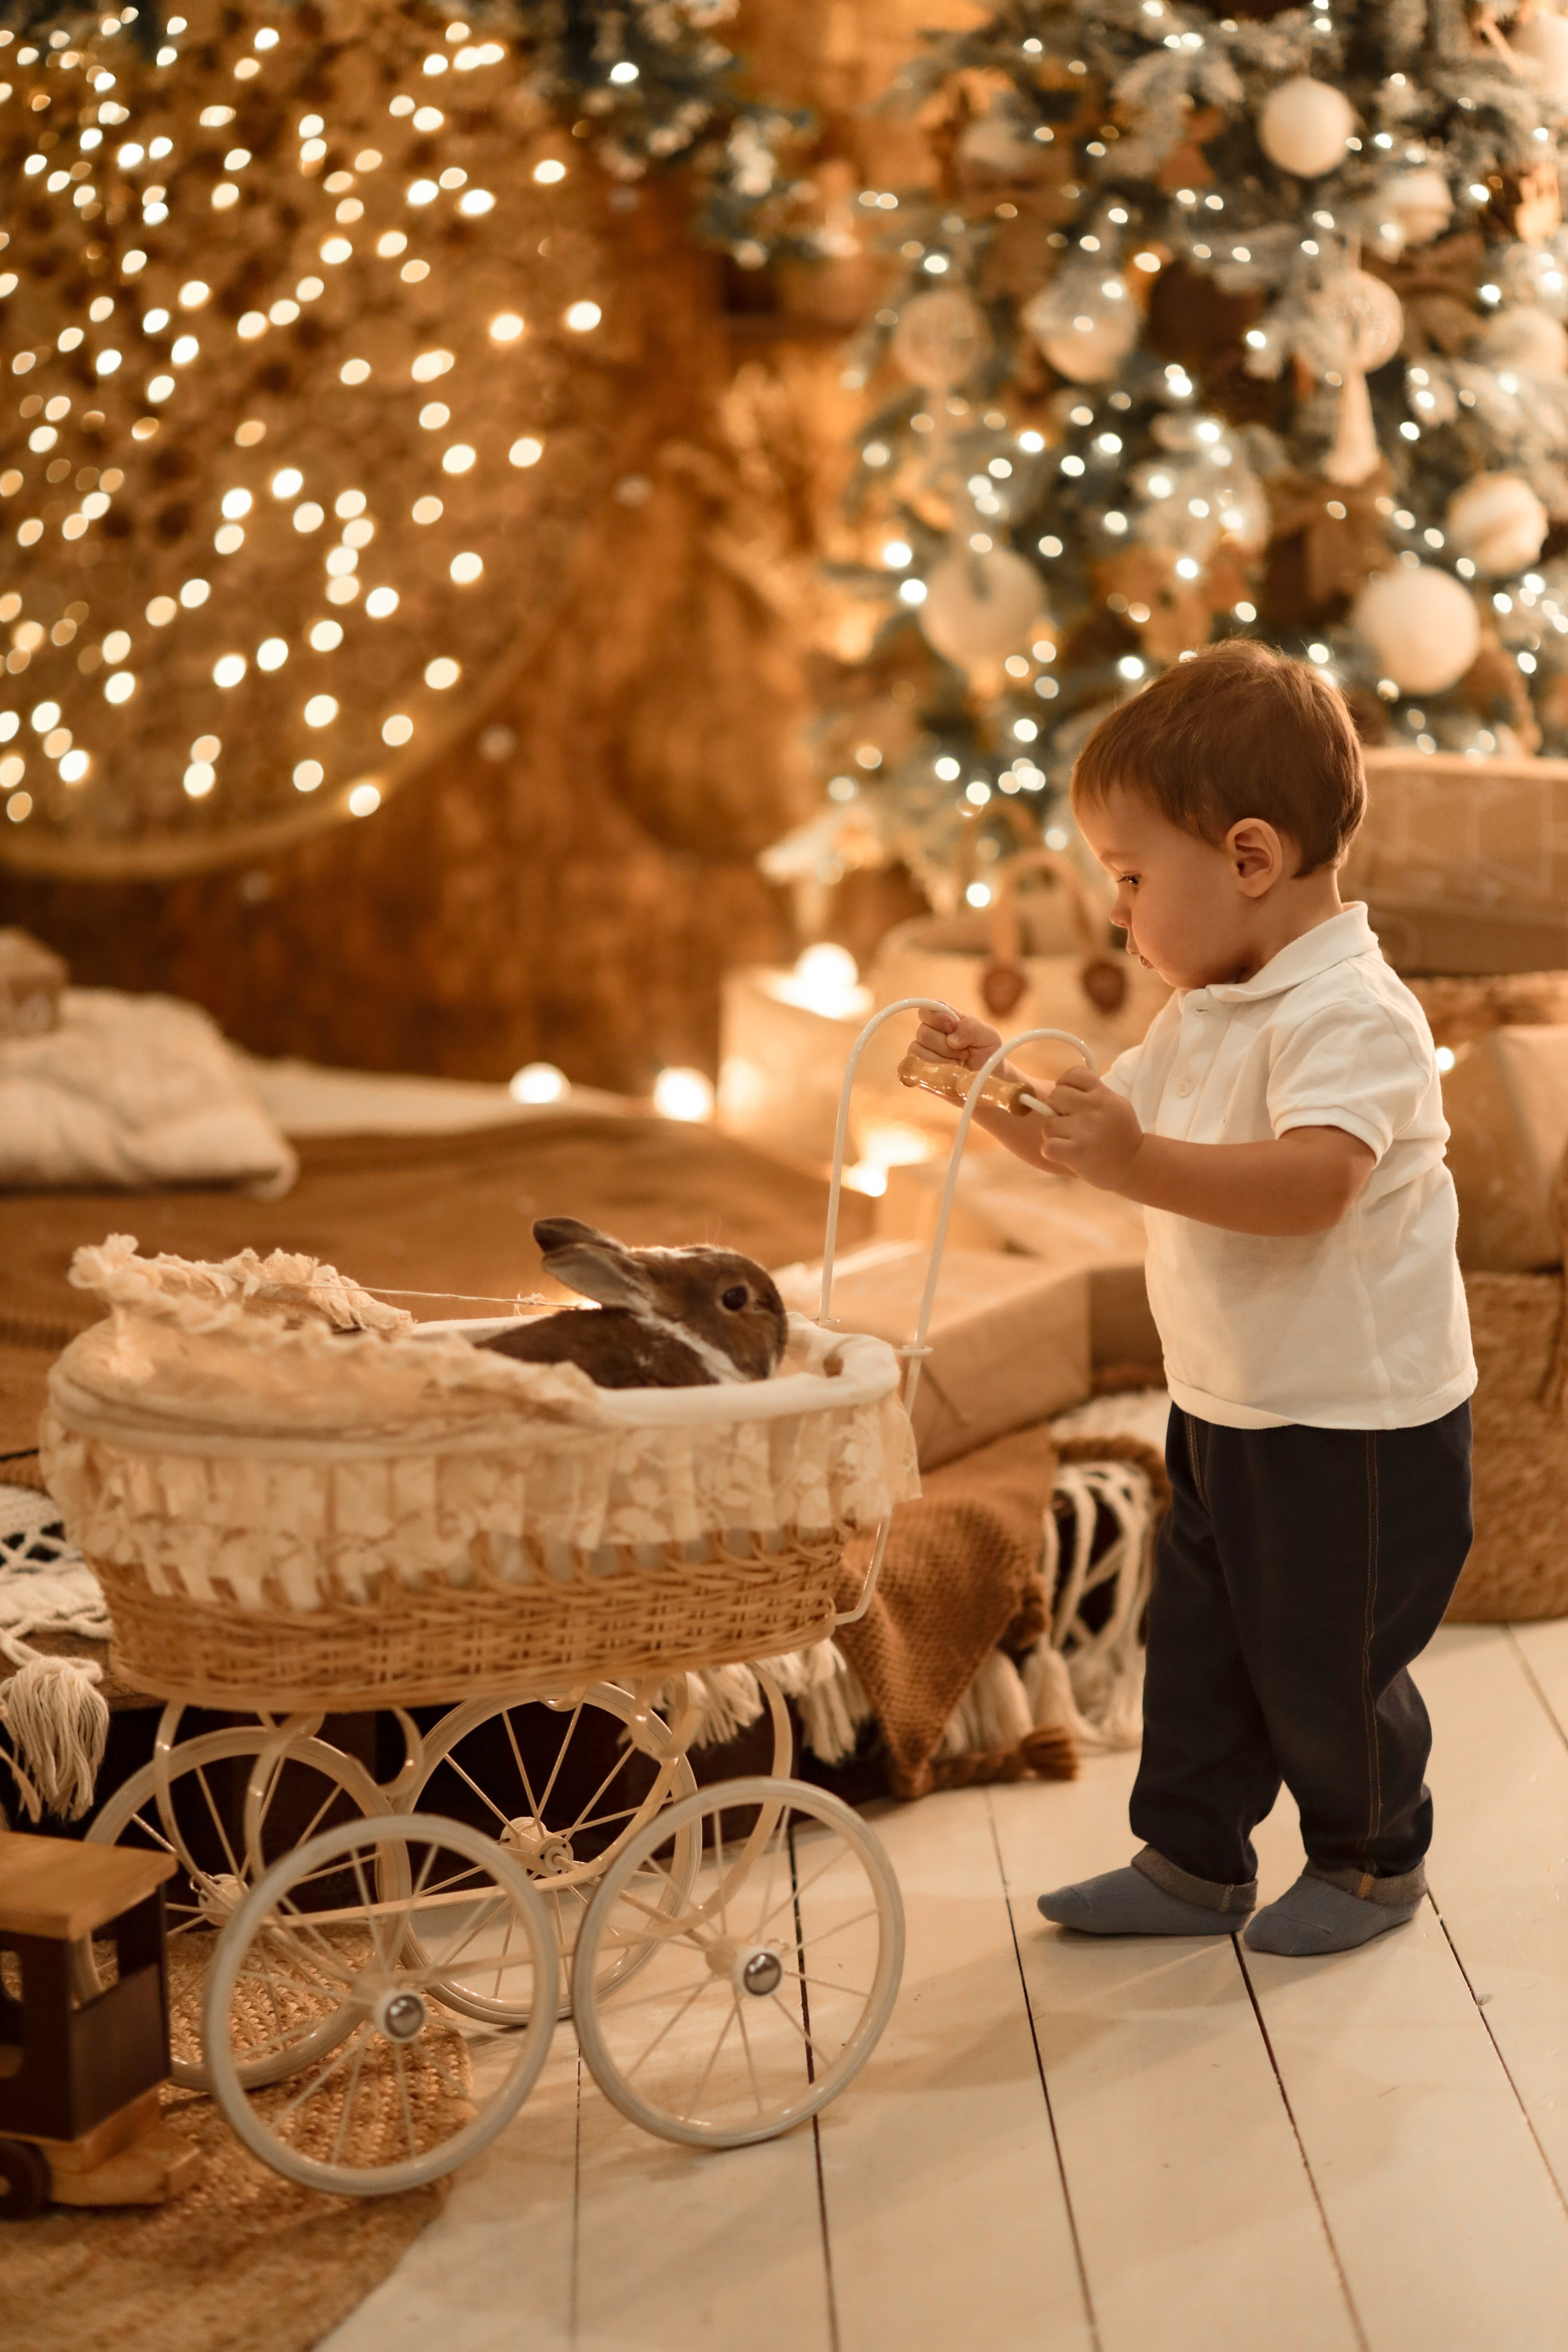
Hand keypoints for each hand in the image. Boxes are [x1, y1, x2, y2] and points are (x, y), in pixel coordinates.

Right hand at [911, 1006, 1004, 1072]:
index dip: (936, 1017)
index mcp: (946, 1018)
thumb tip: (951, 1039)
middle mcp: (932, 1033)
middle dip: (945, 1045)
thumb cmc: (987, 1051)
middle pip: (923, 1032)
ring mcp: (925, 1052)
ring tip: (959, 1063)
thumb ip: (971, 1028)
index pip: (928, 1008)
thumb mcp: (988, 1035)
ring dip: (942, 1059)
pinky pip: (916, 1067)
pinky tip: (950, 1072)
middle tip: (965, 1052)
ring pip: (918, 1050)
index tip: (952, 1026)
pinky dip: (935, 1070)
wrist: (990, 1077)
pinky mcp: (922, 1070)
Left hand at [1036, 1065, 1144, 1190]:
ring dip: (1053, 1133)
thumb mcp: (1116, 1105)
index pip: (1074, 1074)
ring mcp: (1084, 1131)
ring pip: (1048, 1123)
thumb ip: (1093, 1095)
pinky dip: (1051, 1151)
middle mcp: (1094, 1108)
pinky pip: (1047, 1145)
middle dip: (1055, 1109)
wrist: (1134, 1166)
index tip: (1069, 1099)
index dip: (1064, 1085)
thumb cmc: (1121, 1135)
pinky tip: (1063, 1153)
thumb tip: (1062, 1089)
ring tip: (1067, 1140)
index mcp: (1103, 1095)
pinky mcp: (1076, 1152)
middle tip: (1066, 1122)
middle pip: (1055, 1096)